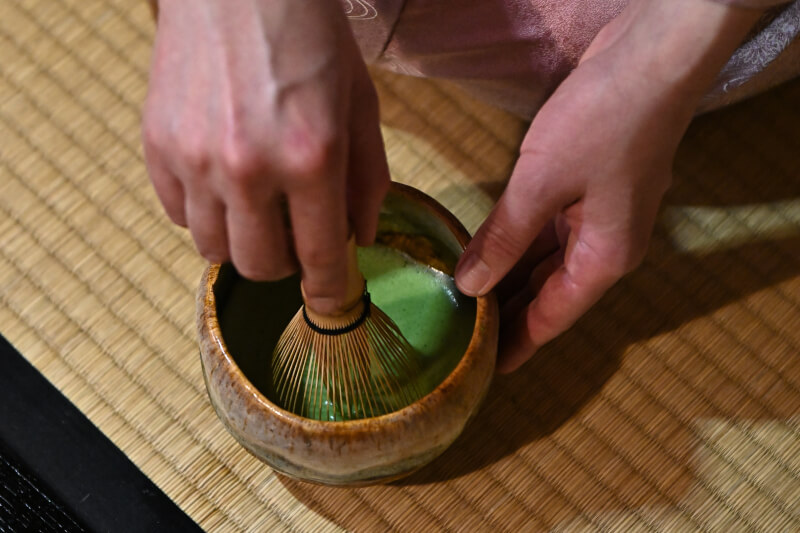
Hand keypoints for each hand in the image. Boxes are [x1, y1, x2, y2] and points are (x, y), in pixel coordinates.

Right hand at [142, 0, 388, 313]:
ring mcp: (195, 159)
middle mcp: (249, 168)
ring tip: (258, 208)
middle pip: (259, 266)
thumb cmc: (310, 36)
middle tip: (296, 237)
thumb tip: (360, 239)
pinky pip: (176, 214)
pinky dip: (204, 213)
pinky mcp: (157, 144)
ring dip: (242, 241)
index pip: (318, 258)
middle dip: (285, 264)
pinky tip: (223, 183)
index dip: (329, 290)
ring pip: (213, 249)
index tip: (331, 300)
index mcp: (311, 158)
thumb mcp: (360, 103)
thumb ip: (369, 179)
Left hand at [455, 0, 763, 372]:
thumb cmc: (604, 122)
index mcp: (603, 258)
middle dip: (509, 314)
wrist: (651, 57)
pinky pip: (548, 230)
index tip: (485, 370)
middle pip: (549, 293)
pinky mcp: (588, 188)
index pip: (552, 317)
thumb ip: (503, 238)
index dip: (518, 344)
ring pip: (546, 261)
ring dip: (509, 277)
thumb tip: (470, 285)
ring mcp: (599, 216)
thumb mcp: (541, 184)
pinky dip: (518, 243)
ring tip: (467, 300)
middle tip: (464, 335)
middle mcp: (604, 245)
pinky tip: (488, 251)